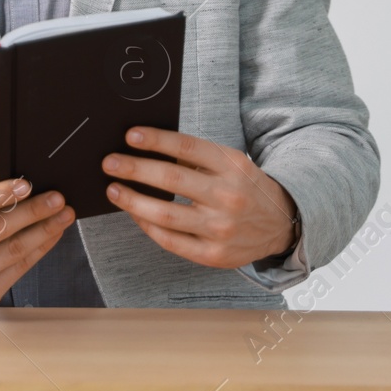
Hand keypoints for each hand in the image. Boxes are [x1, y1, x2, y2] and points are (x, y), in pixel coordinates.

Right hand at [0, 177, 73, 315]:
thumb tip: (12, 190)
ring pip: (15, 250)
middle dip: (33, 211)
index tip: (25, 185)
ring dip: (44, 231)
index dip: (0, 194)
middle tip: (56, 199)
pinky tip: (50, 236)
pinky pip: (19, 269)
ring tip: (63, 216)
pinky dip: (39, 250)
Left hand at [102, 127, 296, 268]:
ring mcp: (221, 229)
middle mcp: (229, 197)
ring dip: (133, 200)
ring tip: (113, 190)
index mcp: (233, 166)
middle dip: (135, 169)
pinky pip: (171, 240)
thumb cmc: (244, 187)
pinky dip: (147, 225)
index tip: (129, 135)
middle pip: (172, 179)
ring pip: (166, 214)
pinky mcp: (214, 255)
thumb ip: (194, 155)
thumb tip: (145, 145)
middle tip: (109, 163)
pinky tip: (134, 213)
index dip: (156, 140)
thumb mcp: (229, 163)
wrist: (280, 223)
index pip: (187, 147)